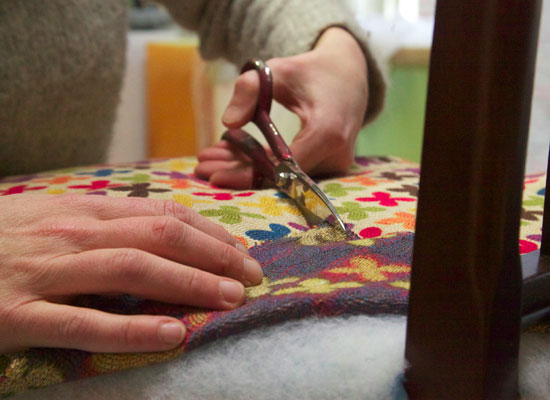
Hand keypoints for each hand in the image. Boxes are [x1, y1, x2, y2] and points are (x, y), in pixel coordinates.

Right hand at [0, 194, 262, 352]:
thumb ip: (105, 221)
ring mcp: (46, 273)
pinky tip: (172, 334)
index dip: (209, 233)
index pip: (163, 215)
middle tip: (252, 277)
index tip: (241, 251)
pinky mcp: (19, 315)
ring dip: (189, 284)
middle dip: (213, 257)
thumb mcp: (56, 217)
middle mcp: (72, 234)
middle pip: (159, 237)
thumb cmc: (3, 238)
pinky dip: (132, 328)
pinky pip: (85, 322)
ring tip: (230, 300)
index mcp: (83, 210)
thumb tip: (163, 229)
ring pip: (132, 271)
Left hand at [195, 27, 367, 188]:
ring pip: (282, 177)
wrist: (349, 75)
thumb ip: (250, 89)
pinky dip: (261, 165)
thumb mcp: (278, 71)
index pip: (282, 166)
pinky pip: (289, 172)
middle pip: (279, 176)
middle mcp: (335, 156)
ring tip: (210, 161)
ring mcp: (334, 164)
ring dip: (245, 170)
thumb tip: (227, 123)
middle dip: (239, 174)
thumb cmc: (311, 71)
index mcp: (327, 132)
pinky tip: (231, 156)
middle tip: (202, 169)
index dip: (247, 174)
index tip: (215, 176)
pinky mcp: (328, 166)